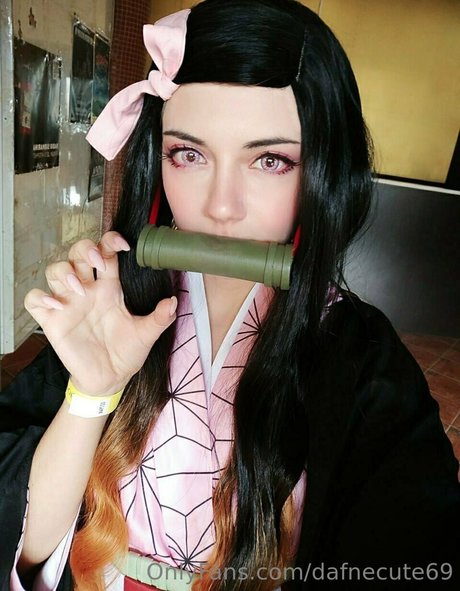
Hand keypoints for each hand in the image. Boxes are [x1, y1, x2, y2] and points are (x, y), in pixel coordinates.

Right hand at [24, 231, 176, 394]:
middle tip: (98, 263)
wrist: (110, 378)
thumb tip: (173, 302)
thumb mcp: (146, 334)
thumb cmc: (126, 353)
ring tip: (79, 288)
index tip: (122, 245)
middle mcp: (88, 290)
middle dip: (85, 250)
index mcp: (110, 288)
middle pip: (77, 253)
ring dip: (64, 272)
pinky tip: (56, 305)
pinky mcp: (53, 321)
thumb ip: (160, 318)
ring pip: (55, 270)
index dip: (110, 241)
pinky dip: (40, 297)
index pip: (106, 252)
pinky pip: (34, 300)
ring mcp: (68, 304)